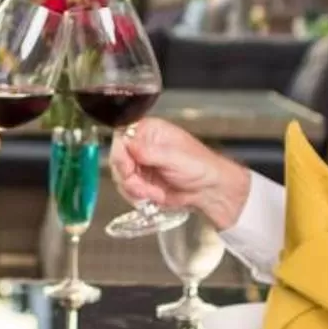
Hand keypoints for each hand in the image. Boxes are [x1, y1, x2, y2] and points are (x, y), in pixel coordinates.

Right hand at [110, 118, 251, 228]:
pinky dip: (138, 197)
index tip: (128, 168)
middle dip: (128, 177)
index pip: (122, 136)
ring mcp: (140, 165)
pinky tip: (154, 196)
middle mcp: (142, 146)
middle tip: (142, 187)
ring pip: (120, 178)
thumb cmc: (200, 167)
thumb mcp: (175, 157)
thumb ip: (149, 151)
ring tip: (154, 192)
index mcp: (149, 131)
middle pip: (117, 159)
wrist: (209, 190)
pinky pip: (127, 191)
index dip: (120, 154)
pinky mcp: (141, 182)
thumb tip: (129, 144)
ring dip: (135, 189)